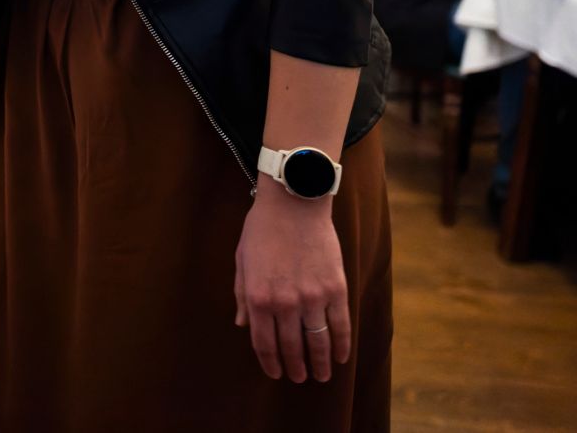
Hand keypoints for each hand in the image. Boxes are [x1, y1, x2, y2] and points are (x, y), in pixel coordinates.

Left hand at [233, 179, 350, 383]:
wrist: (294, 204)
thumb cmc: (262, 230)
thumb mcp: (241, 261)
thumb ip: (241, 296)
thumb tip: (243, 325)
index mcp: (258, 297)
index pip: (264, 343)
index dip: (270, 362)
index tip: (276, 373)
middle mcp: (285, 302)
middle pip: (291, 348)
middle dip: (295, 368)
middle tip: (299, 378)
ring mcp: (312, 297)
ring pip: (317, 343)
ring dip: (319, 364)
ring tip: (320, 376)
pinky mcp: (335, 289)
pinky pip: (340, 327)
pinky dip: (340, 346)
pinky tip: (339, 358)